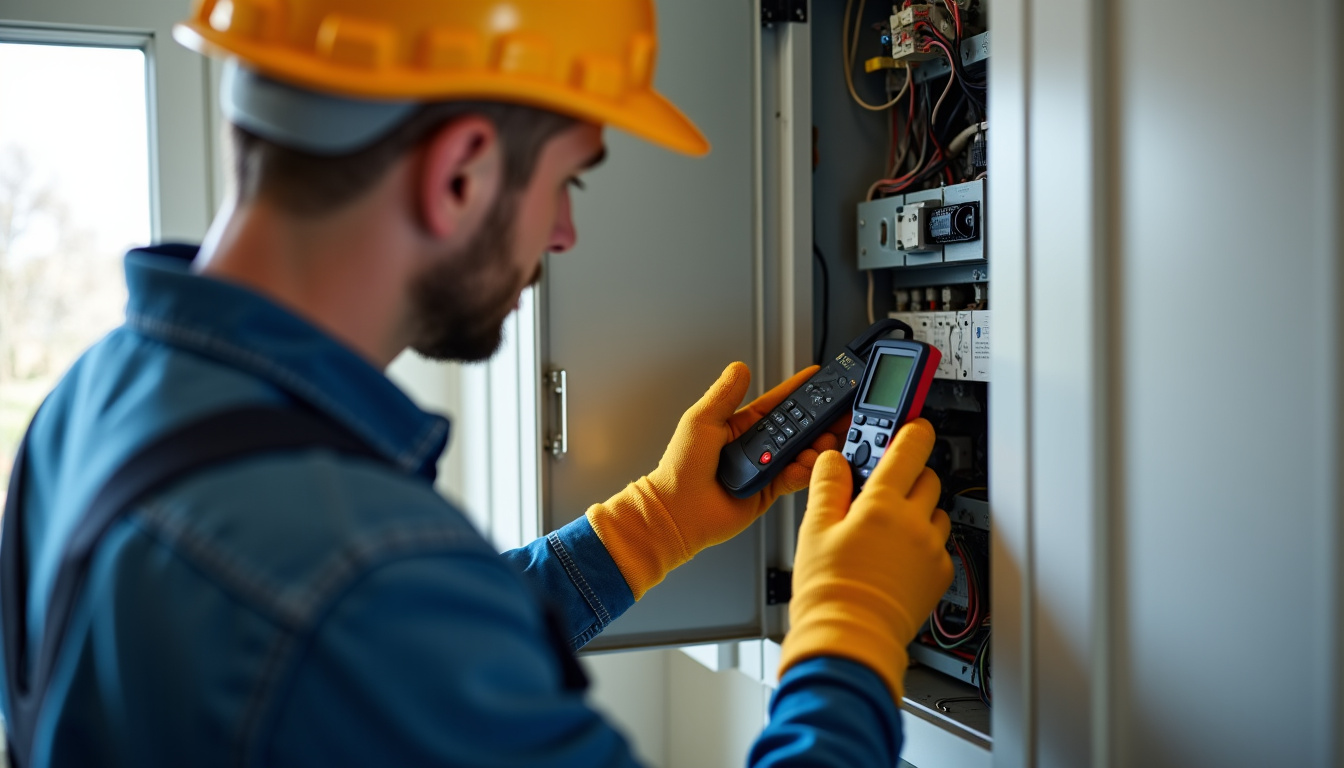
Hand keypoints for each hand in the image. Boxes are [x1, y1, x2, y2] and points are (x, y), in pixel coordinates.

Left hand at [586, 362, 843, 598]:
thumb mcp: (701, 420)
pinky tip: (809, 466)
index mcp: (741, 424)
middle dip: (819, 420)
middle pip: (797, 428)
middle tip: (839, 413)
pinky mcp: (769, 491)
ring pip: (801, 453)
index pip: (778, 402)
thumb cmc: (679, 468)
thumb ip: (725, 394)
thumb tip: (740, 367)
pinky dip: (806, 472)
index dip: (799, 390)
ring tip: (826, 442)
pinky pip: (795, 479)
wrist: (677, 512)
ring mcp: (764, 468)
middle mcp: (756, 445)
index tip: (819, 378)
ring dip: (816, 446)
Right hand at [777, 419, 952, 701]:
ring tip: (886, 528)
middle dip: (907, 474)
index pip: (909, 447)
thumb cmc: (828, 590)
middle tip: (881, 487)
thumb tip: (832, 459)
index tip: (910, 422)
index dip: (911, 428)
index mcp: (882, 504)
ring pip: (935, 511)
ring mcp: (931, 550)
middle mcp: (914, 522)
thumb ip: (828, 486)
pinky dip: (922, 542)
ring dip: (917, 509)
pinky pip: (938, 544)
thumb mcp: (814, 528)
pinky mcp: (940, 575)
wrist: (850, 638)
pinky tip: (897, 556)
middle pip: (926, 476)